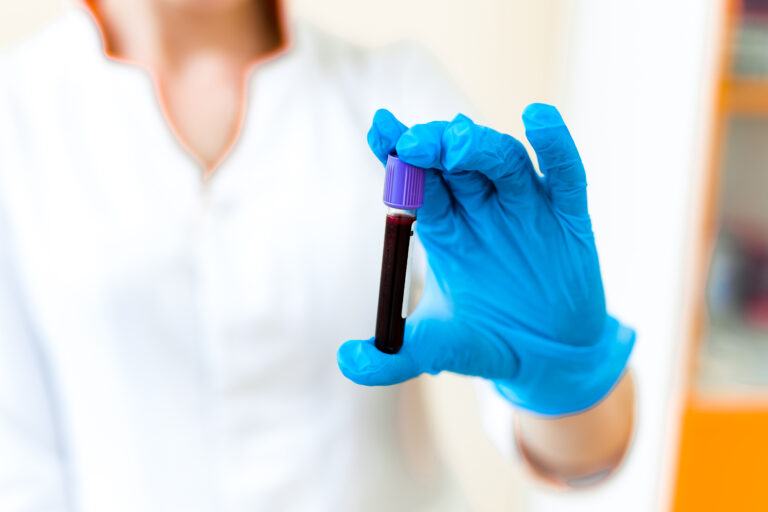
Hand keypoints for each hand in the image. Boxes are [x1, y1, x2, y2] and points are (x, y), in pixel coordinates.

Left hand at [337, 104, 633, 414]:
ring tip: (458, 141)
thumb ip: (393, 357)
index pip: (418, 182)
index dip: (398, 155)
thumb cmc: (488, 343)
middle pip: (454, 163)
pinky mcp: (569, 217)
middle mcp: (482, 209)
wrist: (548, 361)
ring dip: (480, 146)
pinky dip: (555, 146)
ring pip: (502, 160)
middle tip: (414, 144)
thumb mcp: (438, 350)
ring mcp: (526, 208)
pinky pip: (565, 174)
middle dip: (433, 147)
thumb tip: (346, 362)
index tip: (380, 128)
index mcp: (446, 229)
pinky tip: (538, 118)